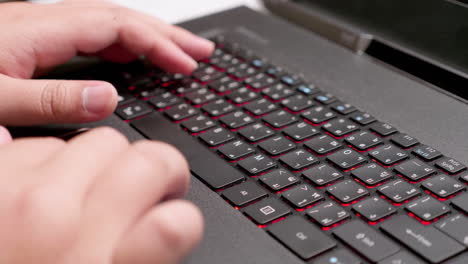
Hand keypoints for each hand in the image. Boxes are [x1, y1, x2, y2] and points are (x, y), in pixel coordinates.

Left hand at [0, 0, 213, 125]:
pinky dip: (126, 47)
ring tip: (180, 53)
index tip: (187, 62)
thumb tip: (109, 97)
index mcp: (39, 31)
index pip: (116, 26)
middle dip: (167, 34)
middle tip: (202, 50)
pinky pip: (95, 38)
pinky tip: (136, 59)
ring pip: (111, 26)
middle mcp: (45, 23)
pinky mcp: (37, 43)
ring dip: (151, 38)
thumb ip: (49, 98)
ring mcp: (42, 31)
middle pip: (122, 18)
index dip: (157, 42)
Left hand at [0, 127, 202, 263]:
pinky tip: (35, 193)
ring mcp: (19, 194)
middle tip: (134, 194)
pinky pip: (41, 144)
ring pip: (98, 141)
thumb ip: (144, 257)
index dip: (182, 217)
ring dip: (99, 164)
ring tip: (79, 196)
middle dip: (152, 172)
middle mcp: (64, 224)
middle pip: (147, 160)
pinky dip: (50, 162)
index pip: (178, 223)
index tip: (171, 216)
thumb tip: (170, 223)